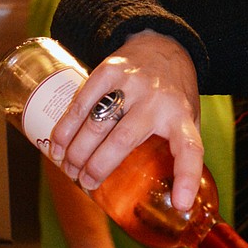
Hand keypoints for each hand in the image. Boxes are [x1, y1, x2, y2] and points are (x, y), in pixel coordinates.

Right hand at [49, 30, 204, 211]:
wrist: (162, 44)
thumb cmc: (174, 93)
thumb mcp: (188, 118)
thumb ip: (177, 149)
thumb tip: (171, 200)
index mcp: (182, 116)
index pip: (190, 148)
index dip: (186, 178)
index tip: (180, 204)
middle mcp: (158, 100)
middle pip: (123, 141)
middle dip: (99, 168)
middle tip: (87, 183)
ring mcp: (132, 84)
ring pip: (97, 123)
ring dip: (77, 151)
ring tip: (69, 169)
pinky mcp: (110, 70)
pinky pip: (82, 103)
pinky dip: (66, 127)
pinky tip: (57, 145)